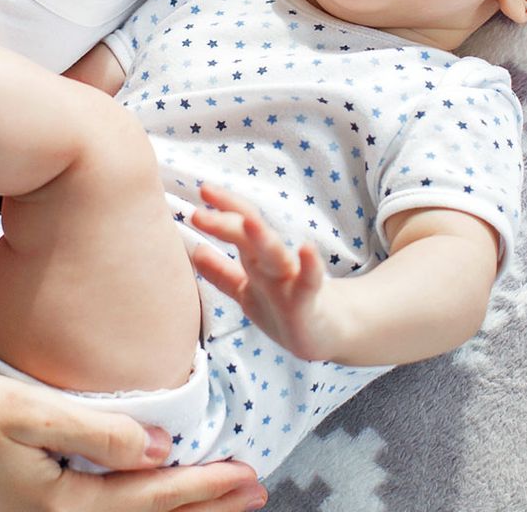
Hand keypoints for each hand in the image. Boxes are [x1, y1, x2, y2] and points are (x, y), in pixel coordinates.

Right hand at [0, 369, 267, 510]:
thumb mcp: (22, 411)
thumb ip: (94, 431)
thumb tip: (159, 448)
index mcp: (57, 506)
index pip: (149, 498)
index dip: (202, 487)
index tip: (247, 475)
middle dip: (202, 508)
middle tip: (254, 492)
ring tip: (218, 499)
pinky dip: (134, 510)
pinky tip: (145, 493)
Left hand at [191, 183, 342, 362]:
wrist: (329, 337)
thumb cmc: (287, 308)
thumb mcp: (248, 291)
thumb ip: (224, 274)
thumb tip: (196, 253)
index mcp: (256, 260)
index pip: (238, 226)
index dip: (221, 208)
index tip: (203, 188)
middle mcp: (272, 264)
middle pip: (250, 235)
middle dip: (226, 220)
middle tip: (203, 201)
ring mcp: (290, 282)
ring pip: (275, 255)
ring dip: (262, 238)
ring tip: (249, 222)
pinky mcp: (307, 305)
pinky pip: (308, 284)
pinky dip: (310, 267)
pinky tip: (308, 249)